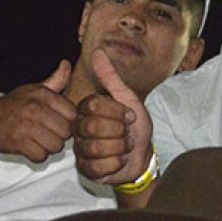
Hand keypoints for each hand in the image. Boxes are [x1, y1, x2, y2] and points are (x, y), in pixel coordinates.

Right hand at [0, 61, 77, 161]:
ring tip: (39, 140)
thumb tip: (66, 64)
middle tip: (47, 133)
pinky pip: (41, 156)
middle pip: (66, 132)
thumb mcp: (33, 89)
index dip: (68, 121)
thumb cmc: (13, 105)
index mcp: (43, 95)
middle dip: (59, 136)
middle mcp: (35, 108)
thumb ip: (54, 80)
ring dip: (49, 147)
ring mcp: (27, 126)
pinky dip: (37, 156)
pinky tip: (30, 147)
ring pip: (56, 146)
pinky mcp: (19, 142)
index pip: (73, 113)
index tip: (58, 122)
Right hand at [73, 50, 151, 184]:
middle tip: (127, 134)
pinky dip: (116, 164)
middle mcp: (78, 129)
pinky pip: (98, 167)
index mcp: (85, 110)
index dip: (117, 112)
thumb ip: (111, 78)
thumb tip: (97, 51)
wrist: (143, 156)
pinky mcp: (85, 169)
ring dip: (119, 148)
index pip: (94, 105)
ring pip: (95, 148)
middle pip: (92, 126)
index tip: (129, 116)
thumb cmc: (135, 126)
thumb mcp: (127, 99)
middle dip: (119, 131)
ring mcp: (80, 150)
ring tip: (124, 147)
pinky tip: (119, 161)